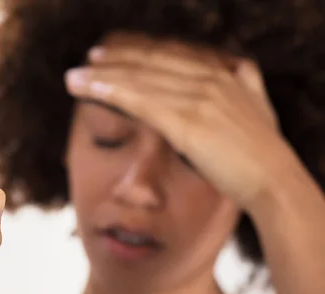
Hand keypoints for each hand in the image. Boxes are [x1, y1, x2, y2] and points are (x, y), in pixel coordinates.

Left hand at [65, 35, 297, 209]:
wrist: (274, 181)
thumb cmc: (263, 152)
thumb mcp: (259, 106)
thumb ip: (246, 84)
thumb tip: (242, 68)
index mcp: (223, 75)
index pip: (169, 57)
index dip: (135, 55)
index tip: (109, 57)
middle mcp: (209, 80)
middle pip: (149, 65)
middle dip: (113, 63)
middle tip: (86, 63)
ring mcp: (199, 99)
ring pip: (140, 81)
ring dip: (102, 78)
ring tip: (74, 78)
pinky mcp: (188, 122)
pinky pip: (142, 102)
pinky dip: (114, 93)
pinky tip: (93, 90)